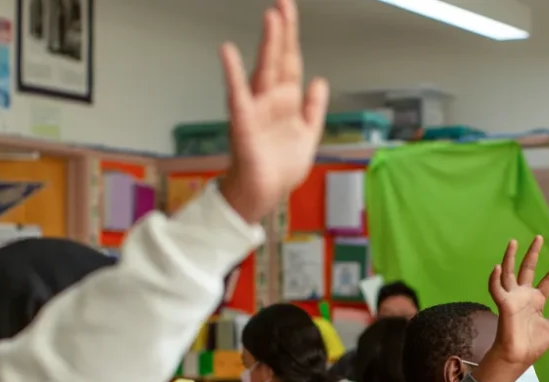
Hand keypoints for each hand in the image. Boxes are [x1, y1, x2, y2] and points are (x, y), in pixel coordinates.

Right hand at [217, 0, 328, 221]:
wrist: (263, 195)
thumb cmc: (278, 167)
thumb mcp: (307, 135)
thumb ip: (315, 108)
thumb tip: (321, 81)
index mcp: (286, 101)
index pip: (290, 62)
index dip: (292, 37)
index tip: (289, 10)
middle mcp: (270, 100)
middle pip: (279, 59)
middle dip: (282, 31)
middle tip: (283, 2)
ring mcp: (256, 110)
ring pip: (264, 70)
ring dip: (268, 44)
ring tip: (271, 18)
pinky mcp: (244, 124)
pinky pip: (238, 96)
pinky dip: (232, 74)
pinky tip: (228, 53)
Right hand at [486, 236, 548, 367]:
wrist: (519, 358)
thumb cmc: (533, 346)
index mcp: (536, 301)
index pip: (547, 281)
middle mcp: (524, 296)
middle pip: (527, 270)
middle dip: (533, 254)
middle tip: (538, 238)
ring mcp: (513, 299)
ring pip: (509, 273)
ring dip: (511, 257)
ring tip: (514, 242)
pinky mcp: (504, 304)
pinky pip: (497, 289)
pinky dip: (495, 278)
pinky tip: (497, 267)